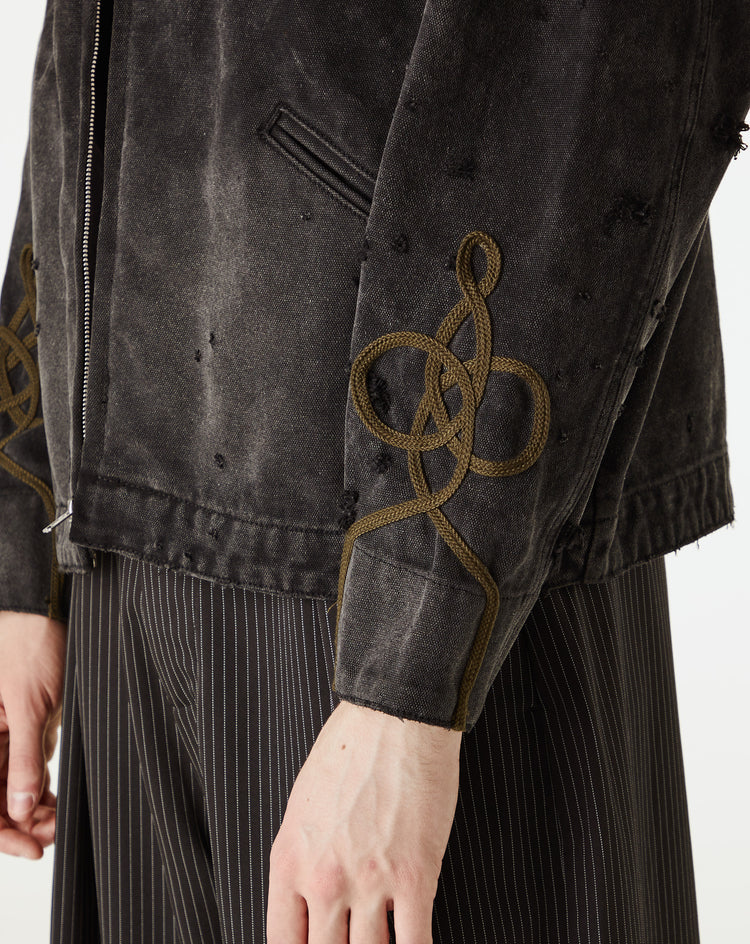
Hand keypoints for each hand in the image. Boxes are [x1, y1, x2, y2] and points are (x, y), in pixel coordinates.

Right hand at [0, 610, 66, 858]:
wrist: (44, 614)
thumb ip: (25, 756)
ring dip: (33, 813)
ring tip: (60, 821)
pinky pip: (23, 774)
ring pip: (9, 793)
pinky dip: (40, 793)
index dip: (1, 832)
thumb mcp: (29, 704)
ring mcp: (2, 739)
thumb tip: (21, 807)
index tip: (30, 847)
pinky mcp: (21, 732)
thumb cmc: (30, 646)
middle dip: (22, 825)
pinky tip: (57, 804)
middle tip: (54, 833)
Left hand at [267, 699, 461, 942]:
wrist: (395, 716)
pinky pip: (415, 943)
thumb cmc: (350, 748)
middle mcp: (323, 881)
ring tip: (382, 941)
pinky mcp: (415, 877)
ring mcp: (369, 882)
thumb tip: (314, 899)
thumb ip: (303, 858)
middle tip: (352, 941)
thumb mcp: (303, 804)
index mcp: (289, 861)